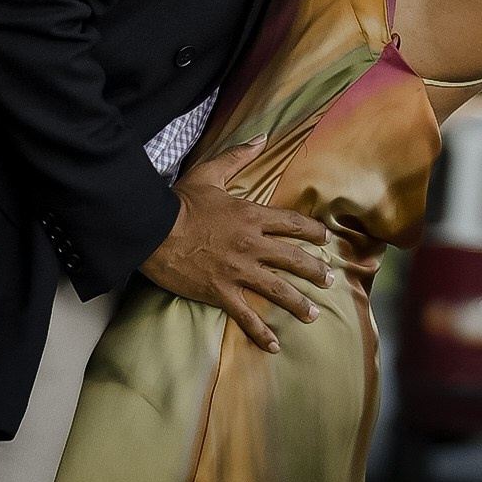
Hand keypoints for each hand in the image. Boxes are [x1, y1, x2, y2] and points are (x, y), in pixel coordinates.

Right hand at [140, 147, 330, 351]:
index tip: (326, 239)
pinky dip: (260, 332)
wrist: (152, 231)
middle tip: (329, 280)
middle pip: (293, 259)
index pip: (292, 224)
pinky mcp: (220, 292)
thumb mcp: (210, 172)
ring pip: (278, 290)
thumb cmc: (180, 202)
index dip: (312, 231)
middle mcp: (252, 245)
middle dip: (315, 270)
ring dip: (298, 303)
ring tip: (313, 315)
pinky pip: (246, 316)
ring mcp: (238, 271)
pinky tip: (274, 344)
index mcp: (252, 216)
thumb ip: (239, 155)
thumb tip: (262, 137)